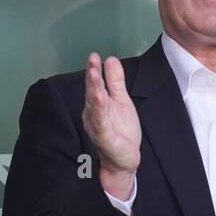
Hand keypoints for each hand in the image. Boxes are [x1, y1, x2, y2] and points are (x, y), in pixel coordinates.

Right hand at [81, 53, 141, 198]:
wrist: (123, 160)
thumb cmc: (120, 131)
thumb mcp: (121, 101)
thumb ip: (115, 82)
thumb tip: (110, 59)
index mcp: (97, 104)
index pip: (95, 84)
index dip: (94, 70)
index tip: (94, 55)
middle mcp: (93, 113)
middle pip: (92, 92)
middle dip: (92, 77)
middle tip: (92, 61)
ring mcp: (97, 125)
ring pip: (95, 106)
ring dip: (94, 90)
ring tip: (93, 76)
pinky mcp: (104, 138)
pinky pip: (101, 124)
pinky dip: (100, 113)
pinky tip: (100, 102)